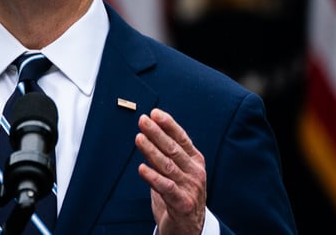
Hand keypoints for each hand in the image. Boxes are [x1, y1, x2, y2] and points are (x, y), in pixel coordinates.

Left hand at [135, 108, 206, 234]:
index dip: (168, 124)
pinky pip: (166, 187)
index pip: (182, 138)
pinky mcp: (183, 203)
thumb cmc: (180, 198)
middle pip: (173, 149)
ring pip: (168, 165)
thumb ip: (166, 156)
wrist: (188, 230)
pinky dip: (153, 177)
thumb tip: (149, 134)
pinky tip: (142, 169)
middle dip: (156, 133)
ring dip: (152, 151)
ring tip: (139, 139)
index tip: (155, 113)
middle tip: (143, 121)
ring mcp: (191, 188)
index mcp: (195, 162)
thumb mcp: (176, 173)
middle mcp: (195, 172)